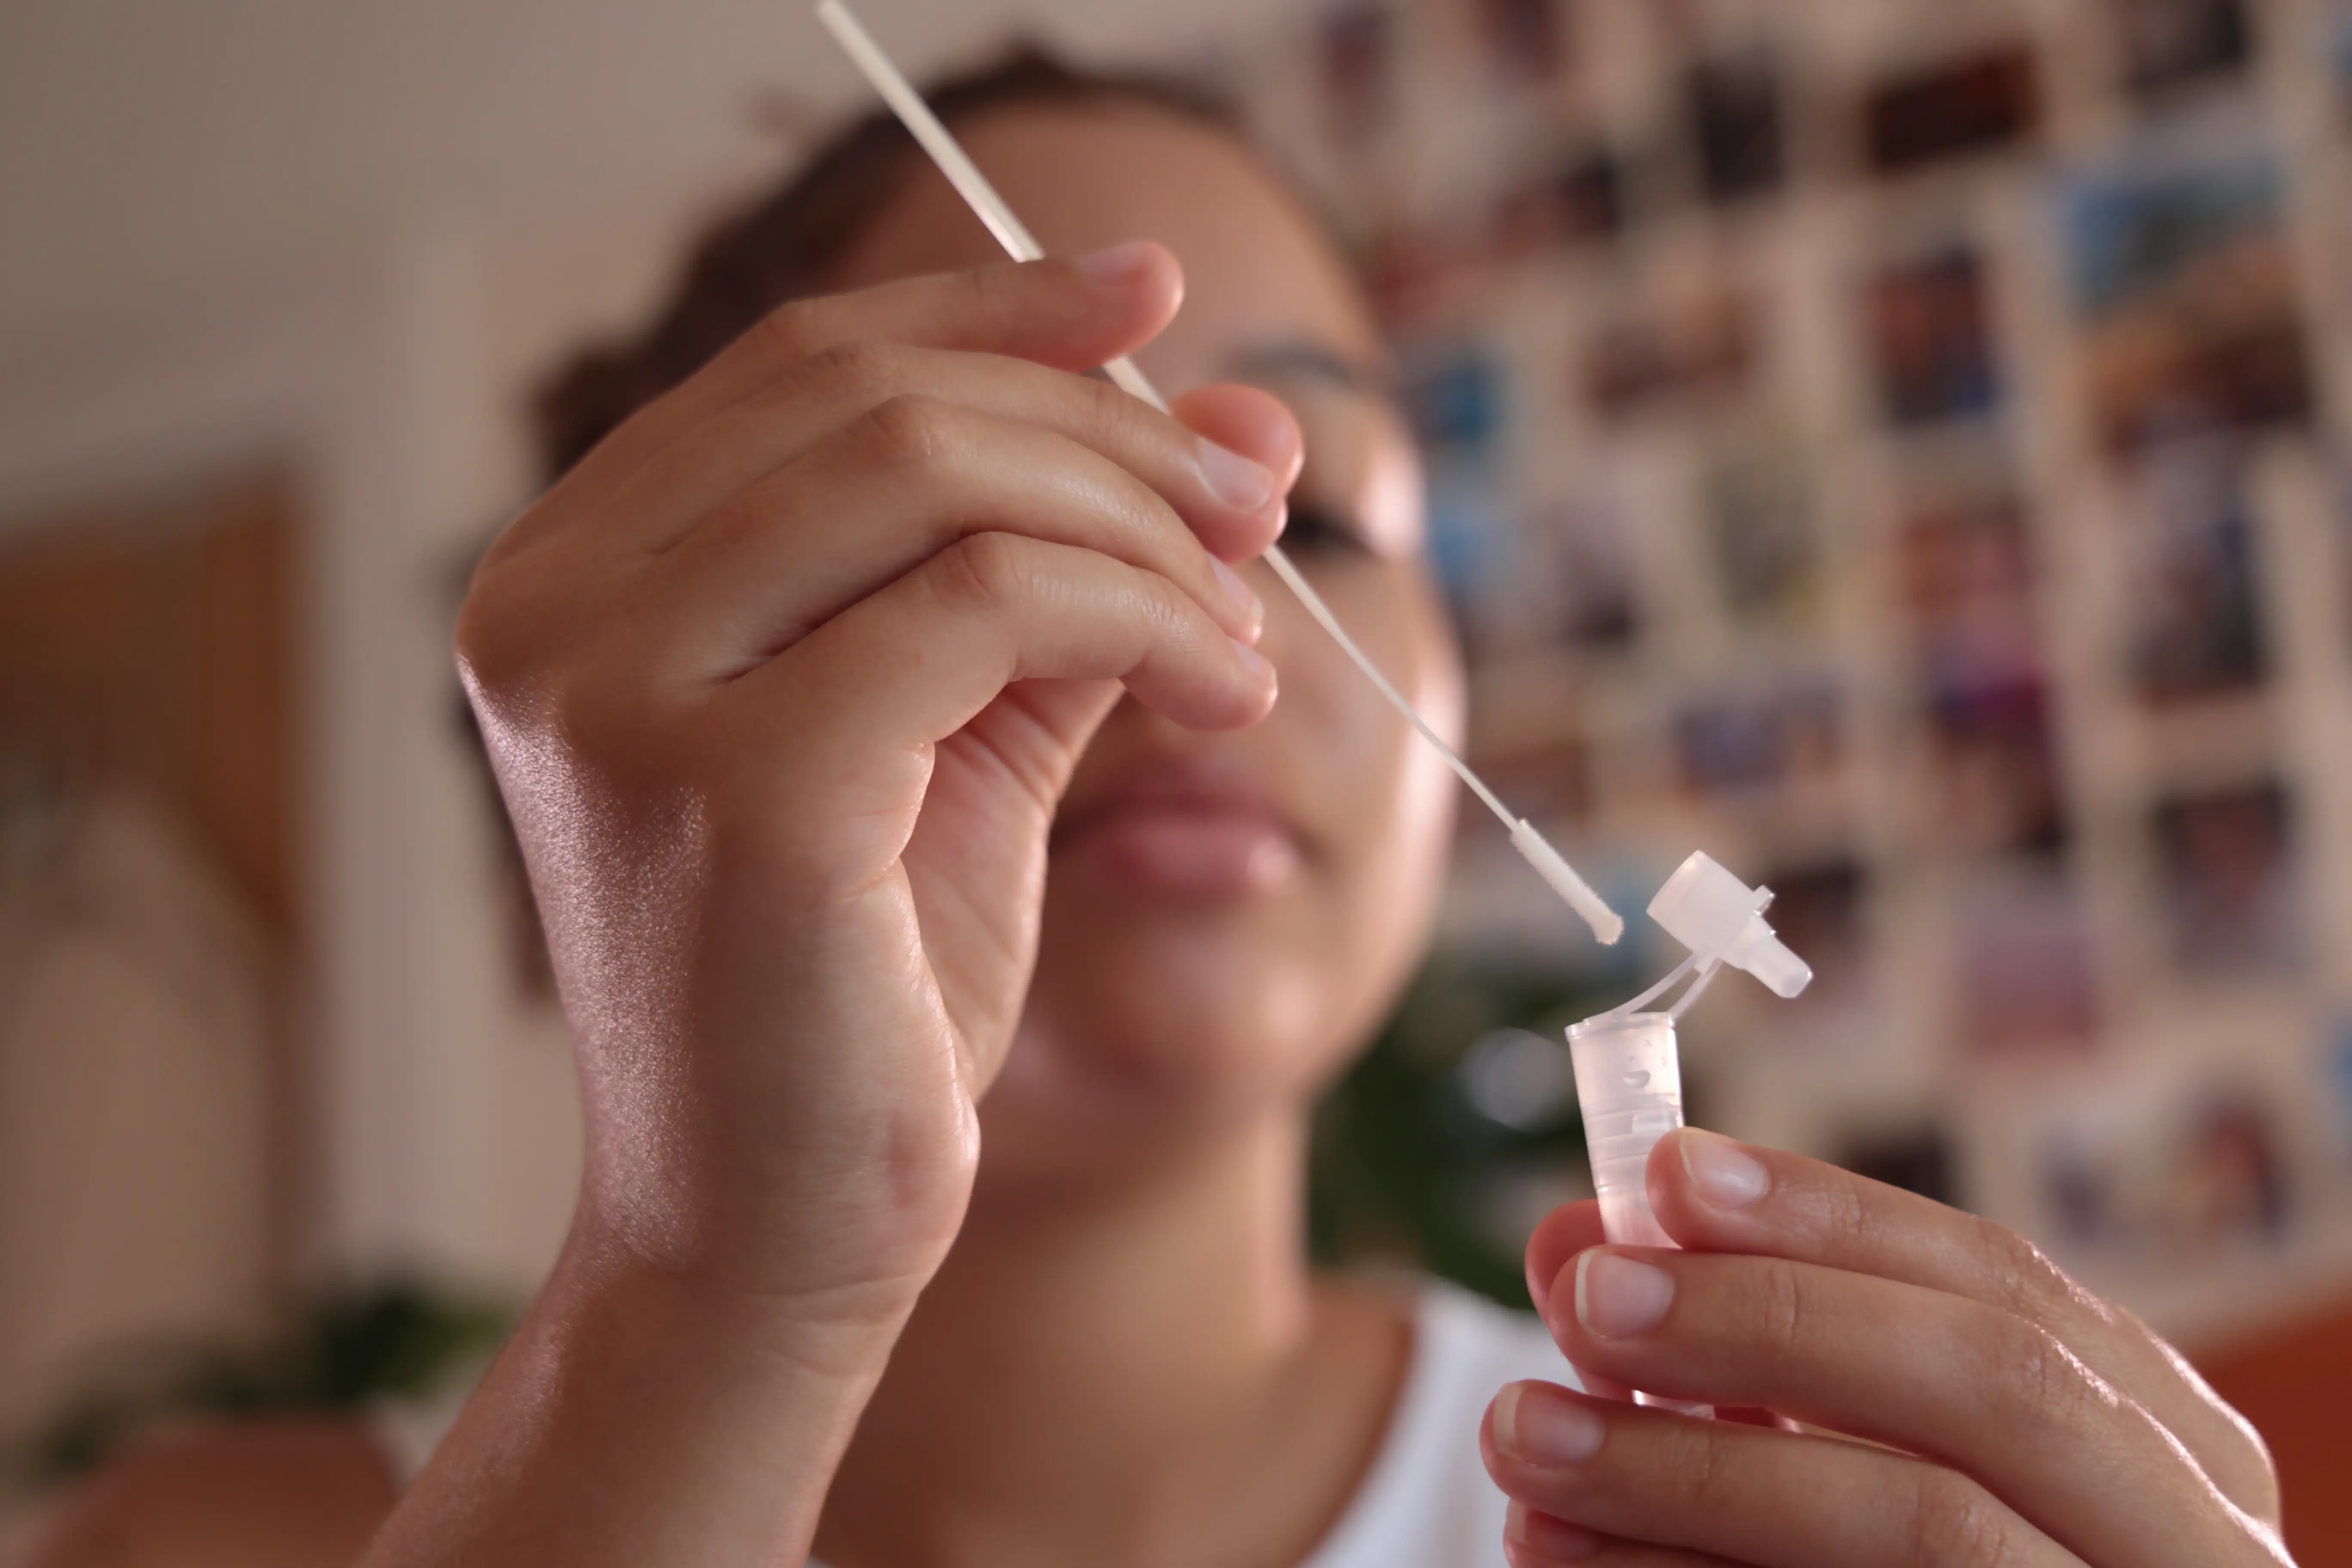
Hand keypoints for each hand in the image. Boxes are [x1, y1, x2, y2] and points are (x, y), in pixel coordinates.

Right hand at [457, 242, 1294, 1329]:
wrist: (774, 1236)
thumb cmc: (854, 995)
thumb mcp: (961, 739)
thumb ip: (1063, 574)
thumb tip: (1241, 425)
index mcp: (572, 576)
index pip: (803, 366)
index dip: (994, 308)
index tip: (1150, 294)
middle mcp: (554, 611)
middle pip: (875, 398)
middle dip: (1099, 425)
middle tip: (1248, 502)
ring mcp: (619, 691)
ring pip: (931, 475)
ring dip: (1134, 524)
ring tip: (1243, 618)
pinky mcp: (732, 782)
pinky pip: (984, 604)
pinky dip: (1138, 615)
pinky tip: (1223, 688)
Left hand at [1482, 1128, 2289, 1565]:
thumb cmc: (1893, 1562)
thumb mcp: (1851, 1450)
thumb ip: (1745, 1351)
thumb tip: (1573, 1239)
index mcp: (2165, 1449)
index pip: (2006, 1288)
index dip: (1836, 1218)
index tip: (1669, 1172)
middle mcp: (2187, 1541)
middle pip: (1993, 1389)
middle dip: (1773, 1323)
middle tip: (1583, 1299)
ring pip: (1922, 1526)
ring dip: (1690, 1468)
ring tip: (1525, 1437)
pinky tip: (1563, 1557)